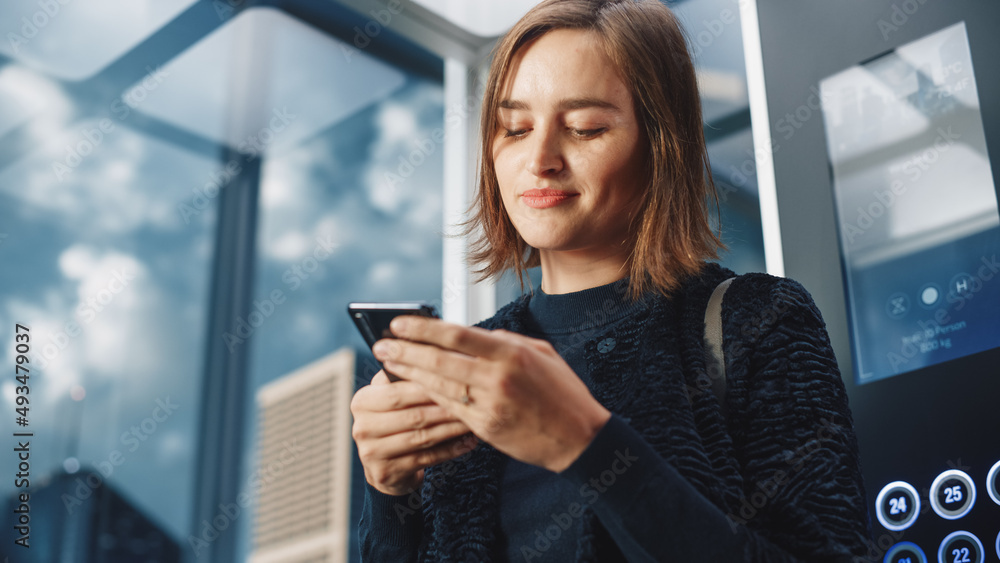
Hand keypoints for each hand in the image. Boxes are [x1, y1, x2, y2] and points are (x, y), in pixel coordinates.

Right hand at [350, 369, 478, 495]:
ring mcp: (371, 452)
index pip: (398, 390)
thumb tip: (435, 346)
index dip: (428, 384)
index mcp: (362, 401)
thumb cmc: (397, 419)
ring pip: (421, 437)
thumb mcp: (393, 395)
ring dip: (451, 428)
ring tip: (474, 420)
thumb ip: (405, 375)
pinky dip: (450, 449)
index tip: (457, 377)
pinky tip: (468, 442)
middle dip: (444, 407)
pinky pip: (426, 459)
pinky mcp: (385, 472)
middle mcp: (362, 426)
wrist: (384, 465)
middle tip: (471, 400)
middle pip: (412, 415)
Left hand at [373, 316, 610, 472]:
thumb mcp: (540, 353)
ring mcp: (490, 405)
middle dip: (405, 351)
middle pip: (439, 360)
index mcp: (511, 353)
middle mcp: (497, 378)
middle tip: (380, 345)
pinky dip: (427, 397)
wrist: (580, 437)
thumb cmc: (562, 391)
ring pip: (438, 386)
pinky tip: (410, 388)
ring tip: (386, 364)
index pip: (456, 334)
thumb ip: (505, 341)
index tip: (398, 323)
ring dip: (408, 374)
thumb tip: (471, 333)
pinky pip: (449, 409)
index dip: (422, 328)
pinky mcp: (485, 428)